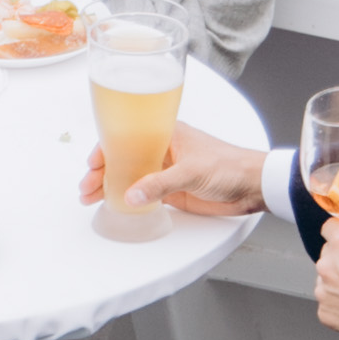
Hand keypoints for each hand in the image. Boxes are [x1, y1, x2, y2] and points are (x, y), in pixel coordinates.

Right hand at [76, 122, 263, 217]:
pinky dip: (127, 199)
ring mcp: (166, 171)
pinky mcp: (172, 191)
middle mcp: (163, 150)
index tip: (92, 165)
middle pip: (124, 159)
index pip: (127, 137)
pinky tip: (113, 205)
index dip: (106, 150)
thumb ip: (159, 184)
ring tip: (90, 199)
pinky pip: (143, 193)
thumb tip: (129, 195)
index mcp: (166, 134)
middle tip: (86, 188)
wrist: (253, 186)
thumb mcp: (191, 172)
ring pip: (130, 177)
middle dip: (102, 172)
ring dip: (110, 186)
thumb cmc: (229, 166)